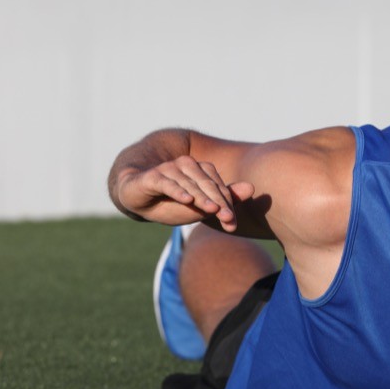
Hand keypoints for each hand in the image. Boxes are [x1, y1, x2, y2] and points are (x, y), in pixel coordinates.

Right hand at [115, 156, 252, 231]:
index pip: (218, 187)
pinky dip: (178, 191)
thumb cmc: (171, 202)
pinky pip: (167, 183)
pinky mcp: (152, 177)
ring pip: (189, 184)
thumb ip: (223, 197)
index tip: (233, 222)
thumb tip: (252, 188)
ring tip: (212, 211)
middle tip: (228, 219)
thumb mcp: (198, 204)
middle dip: (219, 203)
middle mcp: (186, 165)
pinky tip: (187, 200)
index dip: (227, 204)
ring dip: (201, 198)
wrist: (137, 198)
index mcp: (200, 170)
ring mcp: (169, 169)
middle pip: (207, 185)